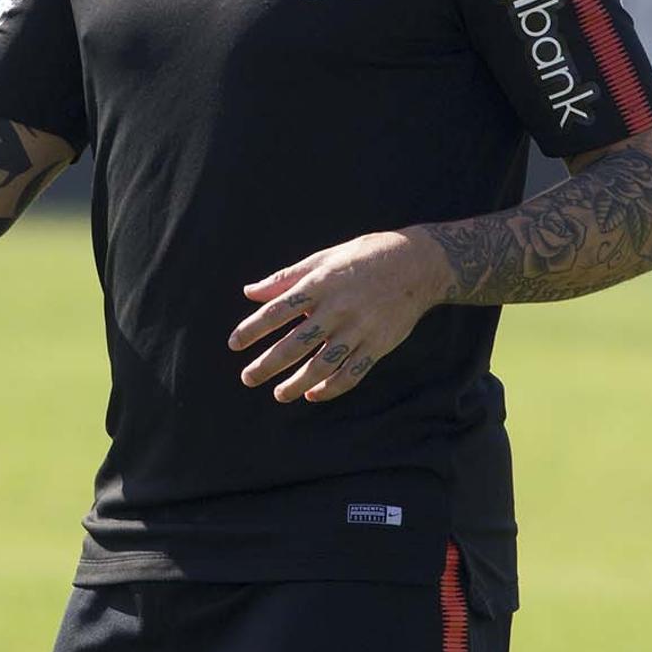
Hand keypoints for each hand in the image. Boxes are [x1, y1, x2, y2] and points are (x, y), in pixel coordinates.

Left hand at [227, 230, 448, 403]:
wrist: (418, 264)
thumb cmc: (363, 257)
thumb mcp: (322, 259)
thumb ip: (285, 279)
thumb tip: (249, 292)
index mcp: (319, 285)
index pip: (277, 311)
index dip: (253, 329)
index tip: (234, 344)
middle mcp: (337, 309)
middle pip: (295, 344)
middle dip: (267, 364)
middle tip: (247, 378)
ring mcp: (359, 329)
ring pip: (321, 365)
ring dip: (296, 384)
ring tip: (278, 394)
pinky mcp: (378, 345)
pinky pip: (351, 374)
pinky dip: (330, 388)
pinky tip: (313, 394)